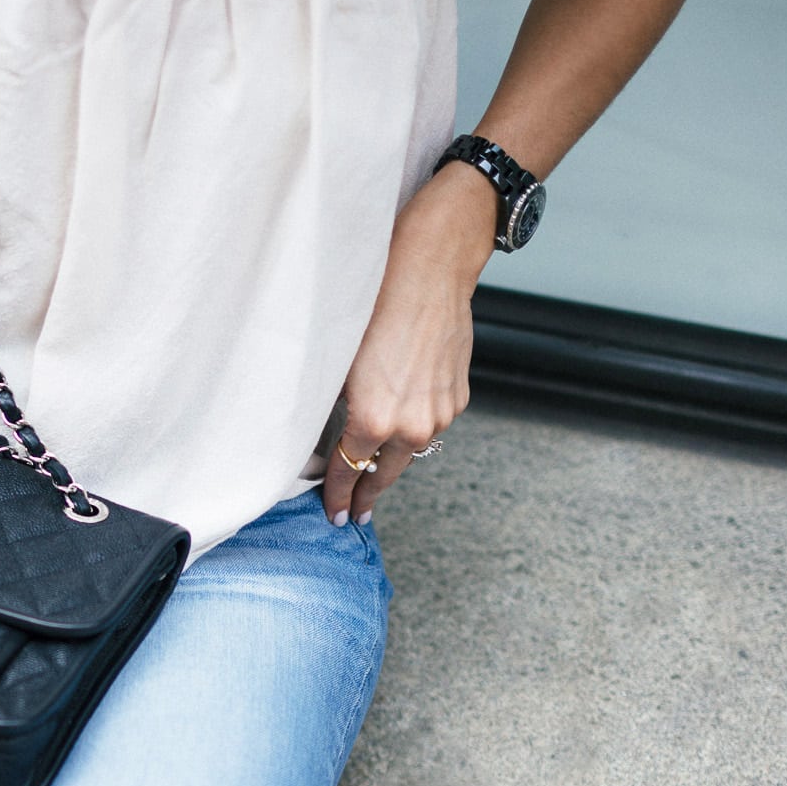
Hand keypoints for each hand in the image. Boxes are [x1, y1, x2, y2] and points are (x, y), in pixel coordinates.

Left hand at [321, 167, 493, 525]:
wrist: (429, 271)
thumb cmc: (374, 306)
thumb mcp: (338, 361)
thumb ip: (336, 406)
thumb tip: (328, 433)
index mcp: (373, 419)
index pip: (349, 471)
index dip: (338, 495)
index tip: (334, 514)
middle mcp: (411, 425)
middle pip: (386, 474)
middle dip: (368, 494)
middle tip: (355, 514)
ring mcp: (440, 412)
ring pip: (412, 451)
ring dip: (392, 463)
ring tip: (376, 476)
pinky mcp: (458, 396)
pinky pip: (431, 425)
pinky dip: (414, 432)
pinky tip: (402, 431)